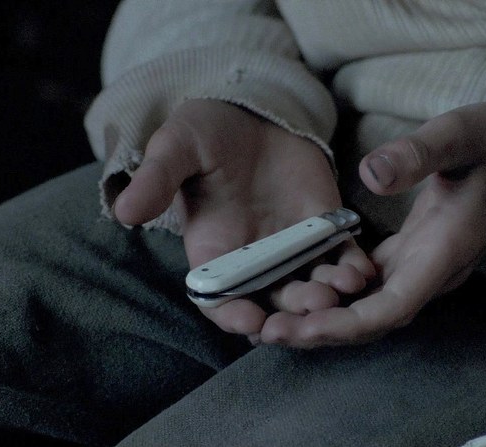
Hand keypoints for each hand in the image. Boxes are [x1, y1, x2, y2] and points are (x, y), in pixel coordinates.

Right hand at [113, 99, 373, 339]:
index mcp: (213, 252)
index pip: (219, 298)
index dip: (231, 314)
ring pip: (309, 287)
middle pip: (271, 302)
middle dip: (291, 312)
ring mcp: (292, 249)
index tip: (249, 320)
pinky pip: (339, 258)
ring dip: (325, 296)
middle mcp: (254, 260)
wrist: (252, 112)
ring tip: (338, 290)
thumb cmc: (206, 133)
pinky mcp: (324, 230)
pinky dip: (350, 268)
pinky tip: (361, 271)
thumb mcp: (177, 149)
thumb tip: (124, 211)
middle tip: (311, 310)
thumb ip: (157, 180)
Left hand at [260, 103, 485, 347]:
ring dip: (324, 317)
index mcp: (441, 253)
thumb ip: (420, 153)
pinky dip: (338, 292)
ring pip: (368, 307)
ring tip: (271, 317)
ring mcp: (422, 264)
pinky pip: (370, 286)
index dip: (344, 325)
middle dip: (320, 330)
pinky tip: (303, 286)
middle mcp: (430, 270)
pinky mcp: (414, 253)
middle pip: (371, 320)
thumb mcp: (462, 133)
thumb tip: (369, 175)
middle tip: (265, 331)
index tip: (300, 329)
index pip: (389, 308)